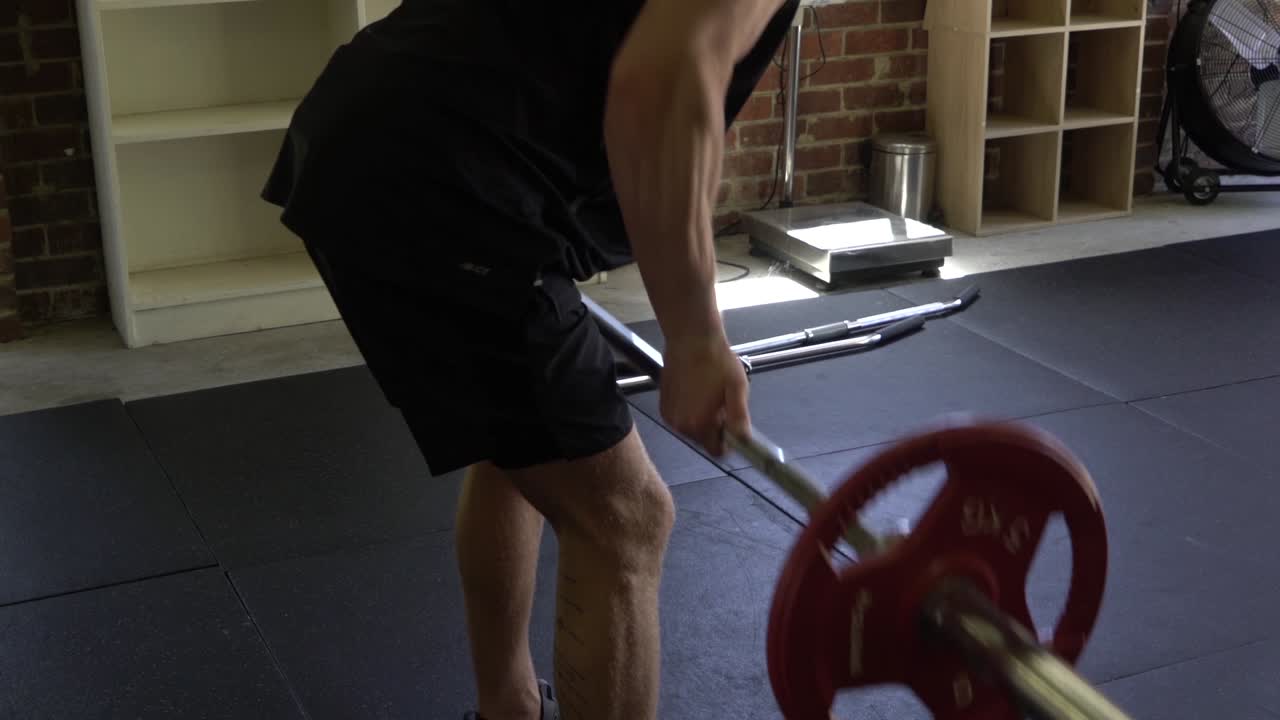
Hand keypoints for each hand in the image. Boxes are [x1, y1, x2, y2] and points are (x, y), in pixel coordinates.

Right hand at [660, 334, 750, 455]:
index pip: (717, 451)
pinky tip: (694, 391)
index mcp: (700, 423)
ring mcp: (670, 416)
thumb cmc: (717, 360)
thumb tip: (744, 440)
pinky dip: (689, 411)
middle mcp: (681, 425)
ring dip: (701, 419)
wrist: (690, 339)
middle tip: (721, 402)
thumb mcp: (737, 387)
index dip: (729, 440)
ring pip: (692, 429)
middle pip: (704, 440)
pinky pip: (681, 419)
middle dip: (715, 427)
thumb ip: (740, 417)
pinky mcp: (663, 406)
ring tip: (708, 393)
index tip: (732, 424)